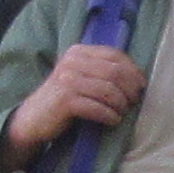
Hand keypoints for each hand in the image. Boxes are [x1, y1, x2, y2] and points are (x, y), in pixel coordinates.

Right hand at [2, 42, 145, 165]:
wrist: (33, 119)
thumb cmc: (64, 98)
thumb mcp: (80, 76)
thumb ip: (101, 70)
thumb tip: (138, 77)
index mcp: (78, 51)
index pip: (115, 55)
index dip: (133, 71)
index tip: (141, 86)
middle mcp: (72, 62)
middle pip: (115, 72)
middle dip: (130, 89)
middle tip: (134, 102)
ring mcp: (67, 80)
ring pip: (109, 90)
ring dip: (121, 104)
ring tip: (121, 112)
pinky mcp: (65, 101)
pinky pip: (98, 107)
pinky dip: (110, 116)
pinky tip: (113, 120)